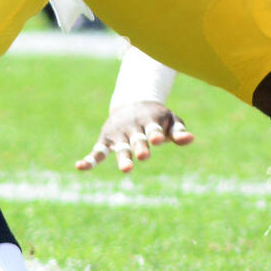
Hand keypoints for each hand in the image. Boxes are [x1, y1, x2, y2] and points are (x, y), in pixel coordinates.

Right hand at [74, 101, 193, 172]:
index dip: (156, 135)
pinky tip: (79, 167)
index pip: (153, 129)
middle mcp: (132, 126)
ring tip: (127, 169)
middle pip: (137, 139)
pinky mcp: (106, 140)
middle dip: (140, 147)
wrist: (132, 101)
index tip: (159, 140)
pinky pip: (97, 151)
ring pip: (120, 148)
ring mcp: (118, 133)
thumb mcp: (170, 120)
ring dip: (123, 158)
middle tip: (144, 156)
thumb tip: (191, 139)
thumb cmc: (156, 116)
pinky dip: (89, 160)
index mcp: (150, 120)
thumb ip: (178, 131)